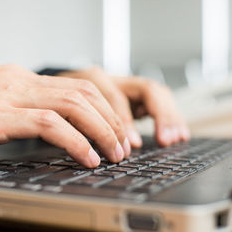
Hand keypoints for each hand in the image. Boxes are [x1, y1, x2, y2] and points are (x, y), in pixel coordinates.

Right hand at [0, 64, 130, 167]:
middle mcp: (22, 82)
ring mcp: (11, 97)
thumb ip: (20, 104)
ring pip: (73, 105)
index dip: (104, 107)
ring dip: (101, 130)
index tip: (117, 129)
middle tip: (124, 144)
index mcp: (22, 78)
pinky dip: (74, 141)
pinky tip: (86, 157)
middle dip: (111, 120)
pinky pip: (49, 124)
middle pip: (84, 92)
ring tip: (114, 153)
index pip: (77, 85)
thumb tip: (48, 122)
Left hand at [59, 67, 189, 147]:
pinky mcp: (131, 94)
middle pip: (146, 88)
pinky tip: (179, 132)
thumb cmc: (56, 105)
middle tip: (166, 140)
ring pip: (156, 92)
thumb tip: (92, 152)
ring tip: (178, 137)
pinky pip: (157, 101)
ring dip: (169, 115)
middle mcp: (112, 78)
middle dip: (160, 115)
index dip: (125, 120)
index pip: (115, 97)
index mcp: (90, 80)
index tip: (131, 145)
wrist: (52, 89)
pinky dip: (169, 116)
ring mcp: (123, 84)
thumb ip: (71, 126)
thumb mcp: (59, 113)